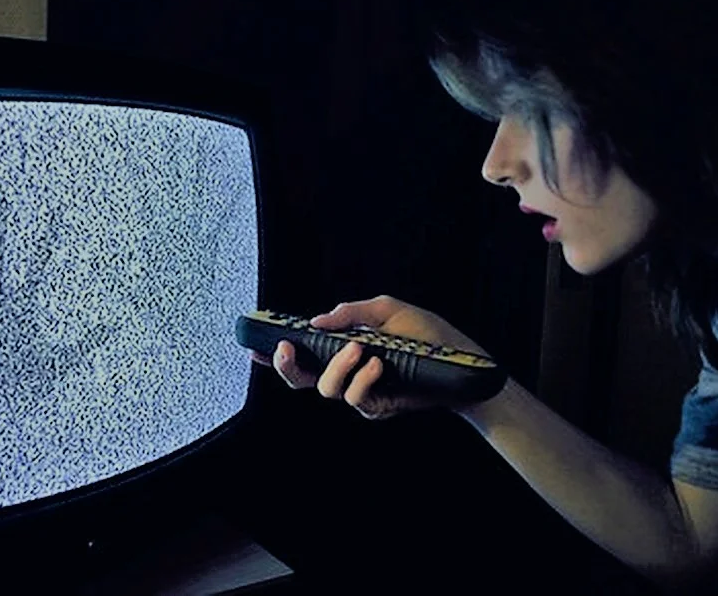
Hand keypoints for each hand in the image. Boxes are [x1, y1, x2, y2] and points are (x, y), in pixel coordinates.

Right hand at [251, 295, 492, 419]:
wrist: (463, 363)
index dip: (276, 355)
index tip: (254, 347)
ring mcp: (360, 391)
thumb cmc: (428, 335)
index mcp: (344, 348)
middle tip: (289, 348)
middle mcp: (347, 372)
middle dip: (287, 366)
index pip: (303, 354)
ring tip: (360, 349)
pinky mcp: (377, 407)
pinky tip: (377, 363)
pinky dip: (363, 380)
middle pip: (301, 380)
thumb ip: (352, 313)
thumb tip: (318, 321)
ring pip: (327, 389)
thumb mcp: (389, 310)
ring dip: (338, 367)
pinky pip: (356, 398)